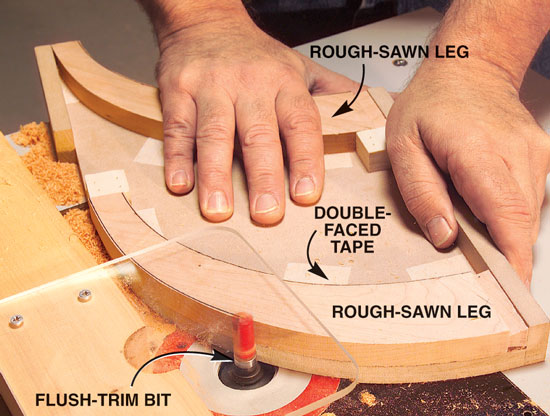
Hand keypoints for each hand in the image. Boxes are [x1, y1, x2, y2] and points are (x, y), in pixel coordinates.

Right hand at [156, 13, 357, 223]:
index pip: (301, 122)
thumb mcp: (300, 66)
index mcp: (284, 82)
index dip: (306, 159)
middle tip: (266, 213)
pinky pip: (178, 127)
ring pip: (215, 134)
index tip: (306, 194)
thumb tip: (372, 115)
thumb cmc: (256, 55)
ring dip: (215, 175)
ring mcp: (211, 87)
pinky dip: (178, 157)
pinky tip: (181, 184)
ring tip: (218, 210)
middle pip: (258, 134)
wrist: (206, 20)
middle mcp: (249, 84)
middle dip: (263, 177)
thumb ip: (331, 94)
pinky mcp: (178, 90)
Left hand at [386, 60, 549, 283]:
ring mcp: (535, 154)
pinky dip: (504, 214)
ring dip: (501, 231)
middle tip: (478, 272)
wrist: (469, 68)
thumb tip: (445, 237)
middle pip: (521, 223)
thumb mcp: (403, 147)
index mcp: (479, 152)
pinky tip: (480, 204)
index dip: (514, 258)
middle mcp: (518, 154)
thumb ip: (422, 193)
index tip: (513, 288)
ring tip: (470, 227)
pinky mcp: (539, 158)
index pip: (507, 215)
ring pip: (526, 215)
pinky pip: (526, 201)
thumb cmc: (430, 104)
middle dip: (503, 254)